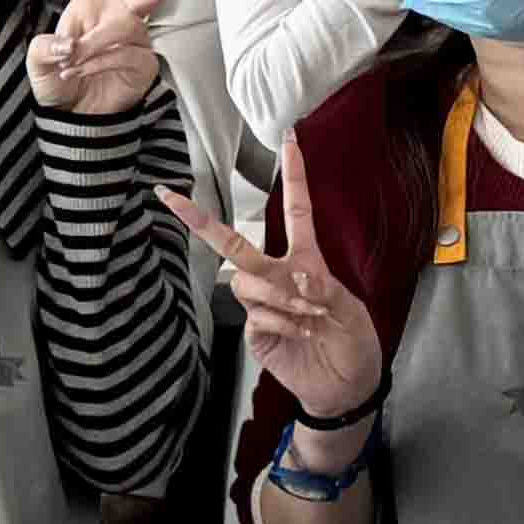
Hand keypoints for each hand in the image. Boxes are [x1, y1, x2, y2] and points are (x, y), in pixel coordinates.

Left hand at [26, 0, 233, 117]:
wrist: (74, 117)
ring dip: (95, 45)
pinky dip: (99, 64)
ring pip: (125, 27)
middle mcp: (120, 12)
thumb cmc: (56, 80)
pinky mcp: (146, 62)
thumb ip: (47, 47)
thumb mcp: (38, 60)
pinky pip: (126, 54)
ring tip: (70, 65)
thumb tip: (68, 43)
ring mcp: (137, 37)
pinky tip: (82, 74)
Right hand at [164, 166, 388, 418]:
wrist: (348, 384)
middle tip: (170, 197)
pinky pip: (256, 314)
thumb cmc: (353, 340)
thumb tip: (295, 275)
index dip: (294, 175)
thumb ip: (324, 290)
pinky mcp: (257, 332)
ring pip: (245, 281)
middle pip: (234, 244)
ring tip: (308, 314)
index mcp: (307, 260)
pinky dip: (279, 318)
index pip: (297, 211)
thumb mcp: (351, 309)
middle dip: (201, 221)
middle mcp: (278, 276)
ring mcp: (263, 305)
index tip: (291, 139)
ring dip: (276, 292)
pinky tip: (300, 330)